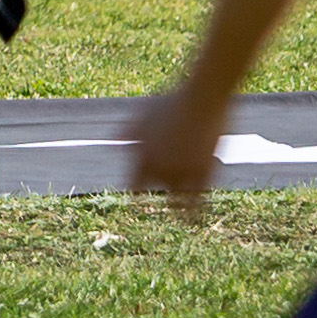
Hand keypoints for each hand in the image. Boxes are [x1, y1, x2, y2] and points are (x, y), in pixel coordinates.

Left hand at [123, 83, 222, 219]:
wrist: (202, 97)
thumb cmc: (172, 101)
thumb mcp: (145, 115)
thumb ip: (128, 131)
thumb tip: (113, 140)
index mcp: (141, 156)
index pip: (134, 186)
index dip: (137, 193)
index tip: (139, 200)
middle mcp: (158, 168)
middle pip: (155, 193)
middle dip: (159, 196)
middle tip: (161, 207)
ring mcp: (181, 173)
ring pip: (176, 203)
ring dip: (177, 210)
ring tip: (178, 217)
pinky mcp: (203, 174)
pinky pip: (197, 203)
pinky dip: (194, 214)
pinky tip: (194, 220)